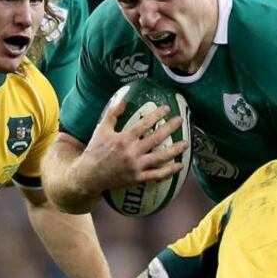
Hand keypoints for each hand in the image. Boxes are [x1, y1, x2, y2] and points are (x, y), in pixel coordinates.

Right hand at [75, 100, 189, 193]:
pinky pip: (157, 175)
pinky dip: (169, 171)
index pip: (144, 124)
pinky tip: (179, 165)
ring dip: (175, 150)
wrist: (90, 175)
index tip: (167, 108)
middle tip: (180, 120)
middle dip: (170, 128)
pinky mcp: (138, 178)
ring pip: (160, 158)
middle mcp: (132, 152)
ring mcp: (136, 166)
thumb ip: (113, 114)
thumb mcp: (101, 129)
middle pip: (156, 138)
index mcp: (124, 138)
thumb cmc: (95, 150)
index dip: (157, 115)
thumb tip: (124, 100)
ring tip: (186, 143)